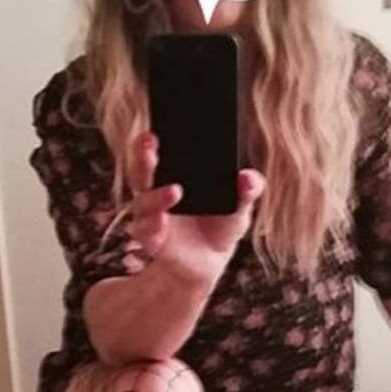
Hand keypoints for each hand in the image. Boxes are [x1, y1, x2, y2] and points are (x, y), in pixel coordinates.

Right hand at [127, 132, 264, 285]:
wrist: (208, 264)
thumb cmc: (220, 227)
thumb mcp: (239, 206)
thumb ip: (247, 190)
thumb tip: (248, 177)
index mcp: (174, 175)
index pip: (159, 151)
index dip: (153, 138)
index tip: (157, 127)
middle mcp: (155, 191)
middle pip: (142, 168)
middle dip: (142, 154)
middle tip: (150, 140)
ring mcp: (150, 215)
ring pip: (143, 200)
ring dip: (156, 195)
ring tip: (176, 191)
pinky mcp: (149, 238)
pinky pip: (146, 230)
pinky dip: (154, 225)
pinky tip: (163, 223)